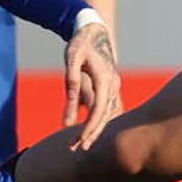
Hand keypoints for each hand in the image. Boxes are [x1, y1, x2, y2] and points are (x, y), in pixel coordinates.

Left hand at [64, 21, 121, 149]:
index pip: (100, 110)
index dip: (90, 127)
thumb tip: (66, 120)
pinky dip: (98, 122)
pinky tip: (88, 132)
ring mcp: (114, 88)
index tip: (80, 141)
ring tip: (79, 144)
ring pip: (107, 115)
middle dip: (92, 134)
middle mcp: (114, 85)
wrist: (95, 32)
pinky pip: (106, 110)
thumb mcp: (72, 62)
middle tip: (77, 149)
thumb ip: (71, 88)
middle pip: (106, 116)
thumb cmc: (81, 45)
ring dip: (95, 130)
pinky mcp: (110, 90)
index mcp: (106, 79)